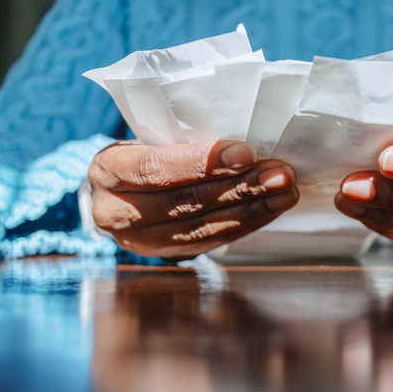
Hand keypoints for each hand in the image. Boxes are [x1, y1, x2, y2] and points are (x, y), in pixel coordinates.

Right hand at [88, 140, 297, 259]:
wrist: (119, 191)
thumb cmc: (142, 151)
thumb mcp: (146, 136)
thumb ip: (181, 138)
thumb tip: (245, 139)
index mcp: (108, 171)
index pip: (155, 168)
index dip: (202, 162)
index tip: (246, 153)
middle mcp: (116, 212)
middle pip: (185, 201)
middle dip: (240, 187)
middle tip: (279, 174)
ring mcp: (139, 241)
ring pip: (201, 227)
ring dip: (251, 209)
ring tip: (285, 192)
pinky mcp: (164, 255)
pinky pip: (210, 241)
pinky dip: (245, 224)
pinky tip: (271, 210)